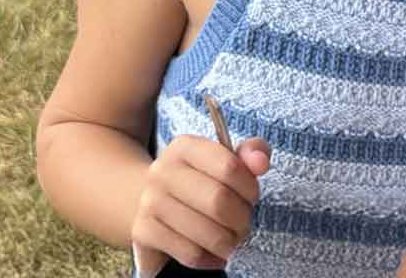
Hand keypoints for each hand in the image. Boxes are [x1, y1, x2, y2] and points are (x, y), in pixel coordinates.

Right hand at [132, 134, 271, 272]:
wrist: (153, 204)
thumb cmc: (201, 181)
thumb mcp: (225, 160)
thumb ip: (251, 154)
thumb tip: (261, 163)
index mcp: (184, 146)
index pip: (229, 167)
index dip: (250, 188)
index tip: (251, 197)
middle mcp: (162, 170)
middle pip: (218, 201)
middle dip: (241, 218)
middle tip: (243, 223)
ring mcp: (149, 202)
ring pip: (206, 231)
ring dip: (229, 241)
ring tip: (231, 239)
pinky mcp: (143, 232)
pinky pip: (191, 253)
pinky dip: (211, 259)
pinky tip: (214, 253)